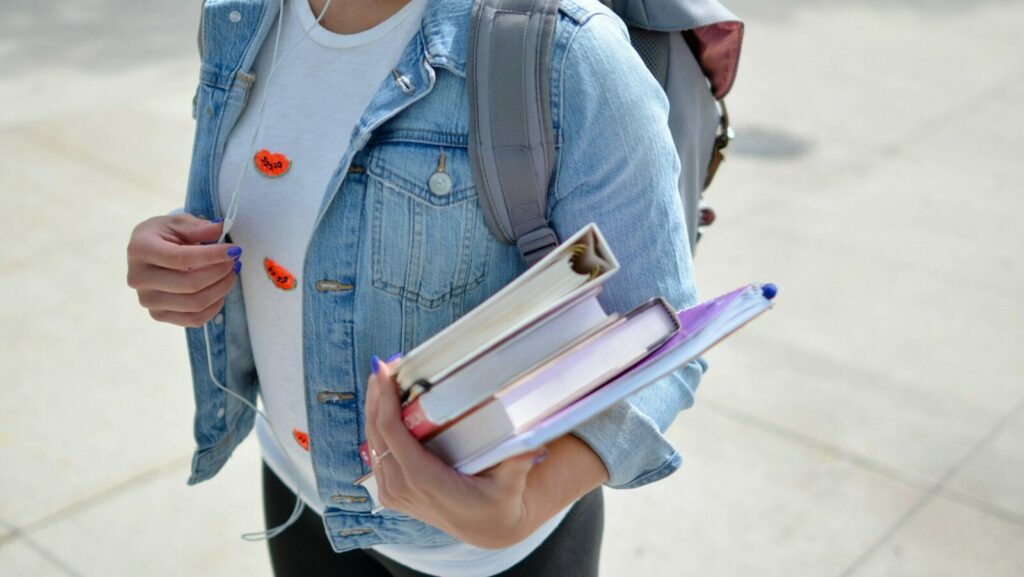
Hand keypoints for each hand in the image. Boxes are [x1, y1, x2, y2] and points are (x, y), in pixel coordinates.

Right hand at [126, 214, 241, 327]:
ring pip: (194, 304)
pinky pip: (193, 319)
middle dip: (220, 272)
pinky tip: (220, 291)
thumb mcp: (179, 223)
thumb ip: (199, 227)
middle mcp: (139, 278)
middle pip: (189, 284)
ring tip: (231, 274)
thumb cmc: (164, 235)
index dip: (211, 256)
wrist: (147, 253)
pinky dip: (214, 307)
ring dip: (221, 289)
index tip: (234, 250)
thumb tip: (221, 229)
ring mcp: (147, 300)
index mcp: (140, 250)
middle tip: (235, 262)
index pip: (180, 258)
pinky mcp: (158, 315)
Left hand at [364, 357, 547, 548]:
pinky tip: (383, 406)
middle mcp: (403, 488)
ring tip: (382, 378)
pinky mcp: (393, 492)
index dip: (385, 401)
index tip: (385, 371)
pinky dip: (377, 427)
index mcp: (424, 481)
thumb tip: (533, 442)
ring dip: (374, 409)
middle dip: (376, 397)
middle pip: (376, 434)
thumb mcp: (511, 484)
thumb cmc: (499, 503)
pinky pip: (377, 454)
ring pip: (372, 443)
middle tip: (383, 366)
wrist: (488, 529)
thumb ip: (518, 462)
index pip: (392, 434)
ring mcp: (394, 493)